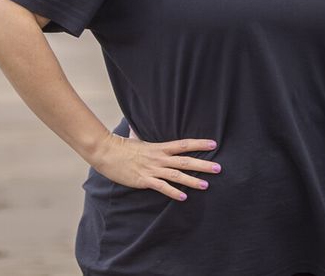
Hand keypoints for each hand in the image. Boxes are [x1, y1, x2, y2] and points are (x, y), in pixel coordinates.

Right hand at [85, 133, 221, 200]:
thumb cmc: (121, 146)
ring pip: (176, 175)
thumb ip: (144, 135)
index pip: (183, 144)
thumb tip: (139, 127)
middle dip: (203, 165)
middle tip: (219, 168)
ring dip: (192, 181)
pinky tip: (183, 198)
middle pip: (185, 161)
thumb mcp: (137, 139)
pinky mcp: (144, 180)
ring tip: (206, 185)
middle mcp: (159, 158)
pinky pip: (161, 187)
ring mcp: (152, 169)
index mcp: (160, 148)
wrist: (105, 152)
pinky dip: (173, 192)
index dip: (199, 144)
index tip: (214, 144)